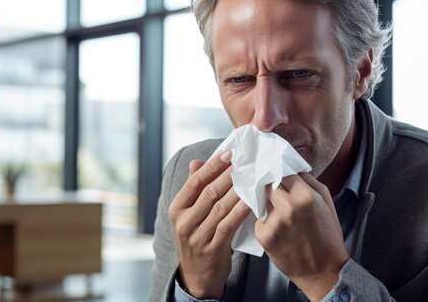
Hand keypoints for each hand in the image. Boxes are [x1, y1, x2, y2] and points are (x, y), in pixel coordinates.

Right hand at [168, 150, 251, 298]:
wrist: (198, 275)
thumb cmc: (198, 237)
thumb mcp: (190, 214)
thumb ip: (193, 188)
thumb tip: (196, 161)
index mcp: (177, 209)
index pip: (194, 182)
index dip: (212, 166)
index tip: (229, 153)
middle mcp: (184, 222)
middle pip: (208, 192)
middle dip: (228, 175)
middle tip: (244, 161)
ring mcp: (197, 236)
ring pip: (220, 207)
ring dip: (237, 190)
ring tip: (251, 177)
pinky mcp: (212, 248)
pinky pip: (228, 225)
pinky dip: (240, 211)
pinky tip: (251, 200)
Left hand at [254, 172, 348, 300]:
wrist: (323, 271)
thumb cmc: (327, 236)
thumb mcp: (326, 202)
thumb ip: (309, 181)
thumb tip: (292, 168)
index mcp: (306, 196)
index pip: (283, 172)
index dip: (279, 171)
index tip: (275, 170)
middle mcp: (288, 207)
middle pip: (269, 184)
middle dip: (270, 186)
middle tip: (272, 189)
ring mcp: (275, 222)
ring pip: (261, 200)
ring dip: (265, 202)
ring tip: (275, 209)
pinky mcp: (264, 236)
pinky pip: (258, 219)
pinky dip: (263, 221)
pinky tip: (274, 227)